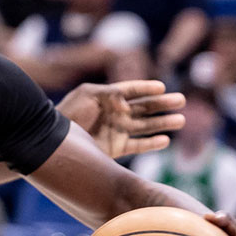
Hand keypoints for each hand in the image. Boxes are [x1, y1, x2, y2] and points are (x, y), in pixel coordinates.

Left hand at [57, 80, 184, 158]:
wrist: (54, 139)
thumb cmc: (69, 112)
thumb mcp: (87, 96)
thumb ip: (109, 95)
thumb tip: (126, 106)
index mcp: (108, 97)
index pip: (132, 90)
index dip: (146, 88)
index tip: (162, 87)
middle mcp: (116, 113)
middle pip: (144, 107)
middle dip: (162, 104)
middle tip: (181, 100)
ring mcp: (117, 130)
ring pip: (145, 126)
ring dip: (162, 123)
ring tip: (180, 120)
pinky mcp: (116, 148)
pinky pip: (138, 145)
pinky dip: (151, 144)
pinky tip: (164, 140)